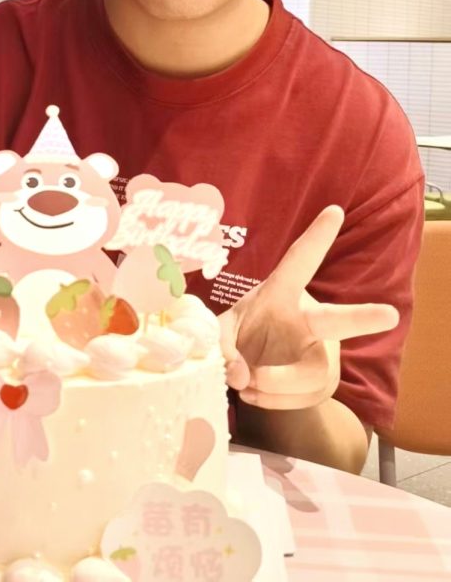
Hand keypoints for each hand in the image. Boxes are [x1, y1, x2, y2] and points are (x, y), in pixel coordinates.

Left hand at [218, 205, 398, 409]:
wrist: (252, 371)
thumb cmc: (241, 333)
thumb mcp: (222, 329)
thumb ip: (221, 345)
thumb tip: (241, 374)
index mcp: (281, 292)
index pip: (299, 263)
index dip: (316, 237)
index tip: (334, 211)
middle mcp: (309, 319)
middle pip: (336, 321)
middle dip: (362, 317)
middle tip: (389, 315)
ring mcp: (322, 352)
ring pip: (310, 374)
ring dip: (274, 383)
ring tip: (246, 381)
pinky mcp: (324, 382)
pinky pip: (303, 398)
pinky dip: (270, 400)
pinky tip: (255, 391)